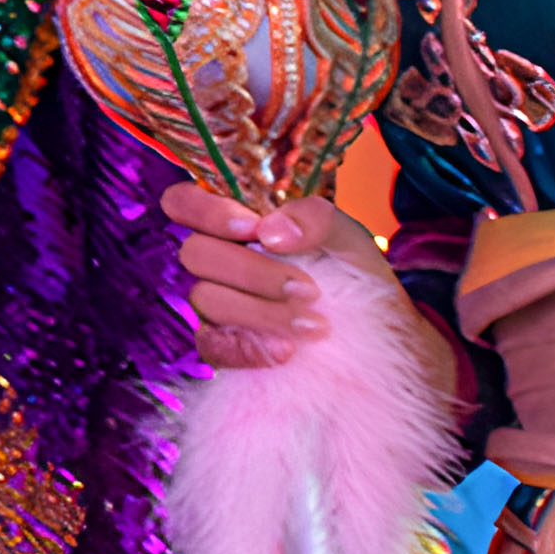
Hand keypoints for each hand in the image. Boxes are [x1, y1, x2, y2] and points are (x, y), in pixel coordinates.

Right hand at [171, 185, 403, 367]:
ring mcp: (212, 302)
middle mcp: (214, 258)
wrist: (371, 329)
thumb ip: (314, 218)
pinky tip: (286, 351)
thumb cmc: (351, 271)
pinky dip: (247, 348)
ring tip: (314, 326)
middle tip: (308, 290)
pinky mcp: (220, 344)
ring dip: (261, 312)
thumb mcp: (345, 235)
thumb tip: (271, 232)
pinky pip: (210, 346)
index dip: (206, 212)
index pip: (182, 202)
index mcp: (234, 219)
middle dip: (252, 272)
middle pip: (194, 254)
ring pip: (205, 299)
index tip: (255, 228)